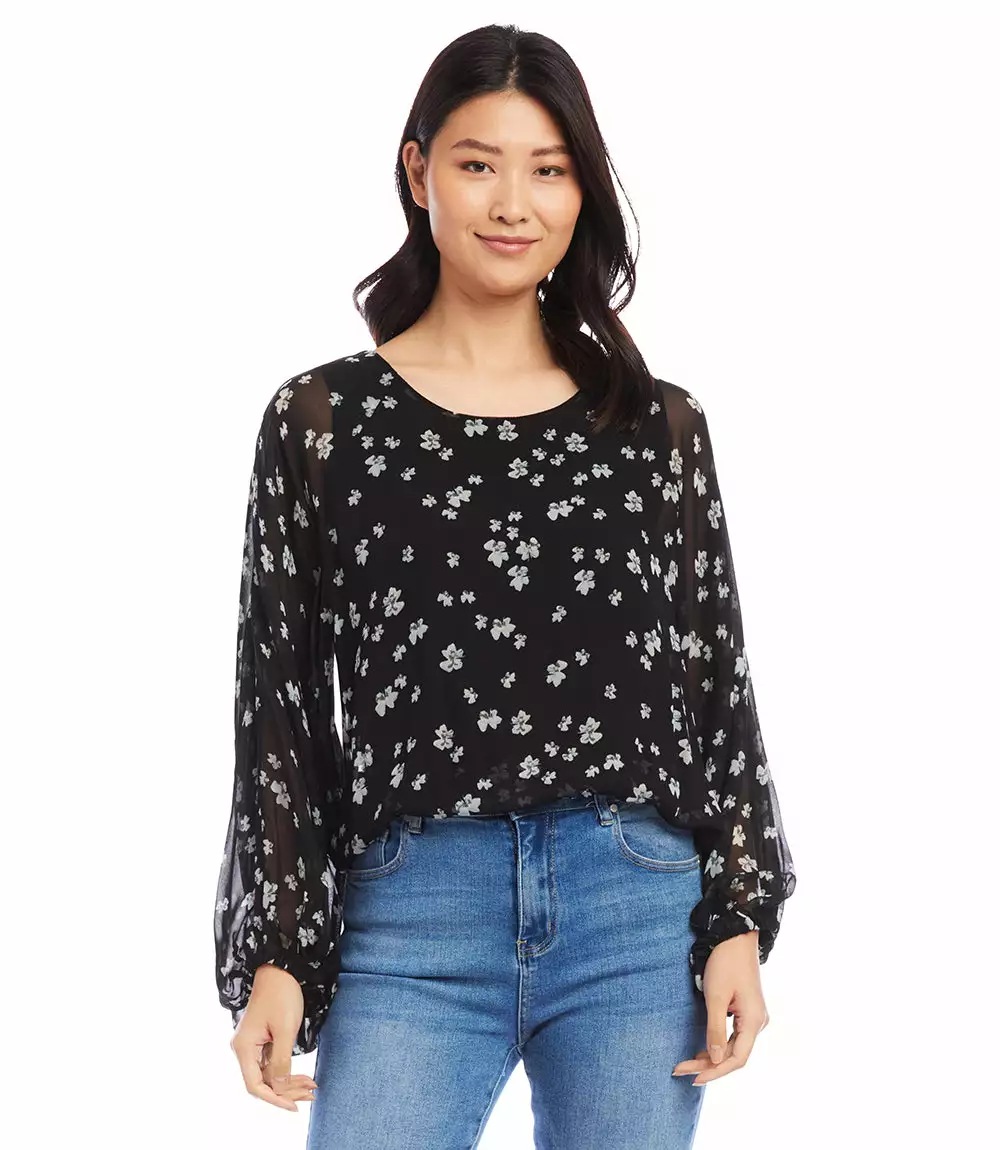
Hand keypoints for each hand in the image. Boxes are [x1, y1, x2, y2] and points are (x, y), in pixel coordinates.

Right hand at [230, 963, 318, 1110]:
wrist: (280, 968)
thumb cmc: (282, 994)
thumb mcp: (285, 1029)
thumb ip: (282, 1061)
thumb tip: (281, 1089)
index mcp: (244, 1047)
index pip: (255, 1085)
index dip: (274, 1098)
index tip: (294, 1106)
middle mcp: (244, 1049)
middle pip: (263, 1082)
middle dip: (287, 1091)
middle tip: (312, 1094)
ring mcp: (252, 1045)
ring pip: (269, 1074)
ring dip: (290, 1082)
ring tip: (312, 1087)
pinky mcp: (261, 1040)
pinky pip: (272, 1063)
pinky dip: (287, 1071)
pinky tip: (304, 1077)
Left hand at [672, 931, 769, 1085]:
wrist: (736, 936)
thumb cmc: (725, 962)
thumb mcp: (716, 996)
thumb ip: (715, 1029)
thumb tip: (714, 1060)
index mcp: (754, 1022)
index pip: (736, 1059)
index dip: (715, 1071)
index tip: (693, 1077)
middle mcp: (758, 1023)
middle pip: (734, 1055)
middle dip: (708, 1065)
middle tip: (681, 1069)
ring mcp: (753, 1017)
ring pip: (733, 1047)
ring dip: (711, 1056)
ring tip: (688, 1064)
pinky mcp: (747, 1011)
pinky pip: (733, 1036)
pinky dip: (717, 1045)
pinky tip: (702, 1050)